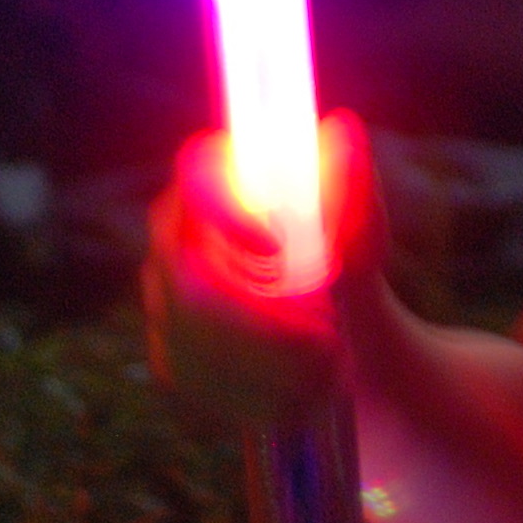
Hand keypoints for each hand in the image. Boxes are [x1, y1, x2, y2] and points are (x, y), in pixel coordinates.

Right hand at [142, 108, 384, 424]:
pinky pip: (192, 377)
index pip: (196, 173)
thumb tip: (341, 128)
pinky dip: (251, 393)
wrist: (342, 336)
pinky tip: (297, 394)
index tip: (276, 245)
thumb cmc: (345, 262)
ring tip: (331, 365)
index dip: (224, 207)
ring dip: (268, 361)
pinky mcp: (168, 352)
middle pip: (188, 275)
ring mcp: (162, 295)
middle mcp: (175, 231)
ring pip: (191, 335)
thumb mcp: (360, 229)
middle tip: (327, 339)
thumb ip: (351, 185)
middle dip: (260, 319)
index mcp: (219, 179)